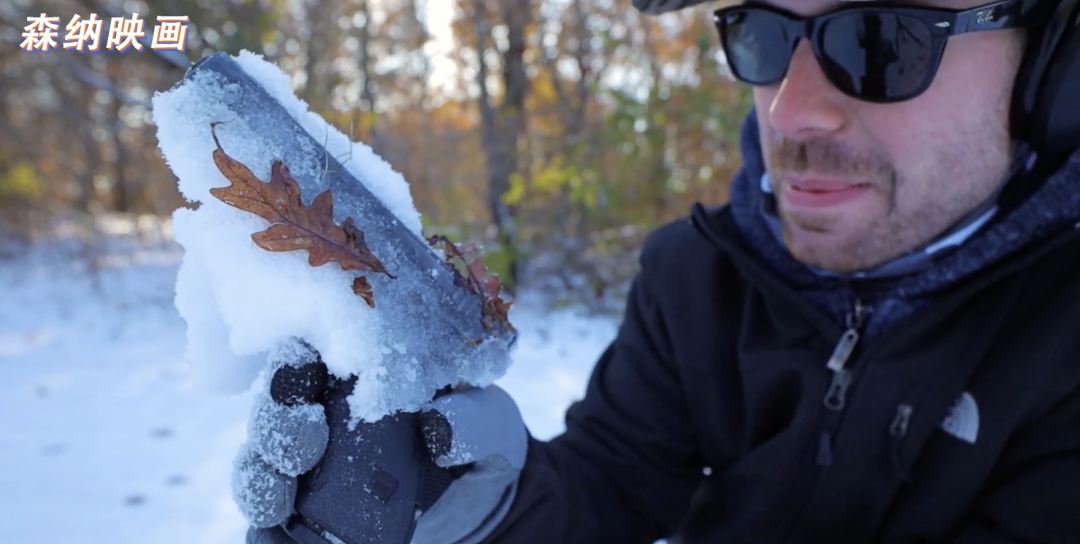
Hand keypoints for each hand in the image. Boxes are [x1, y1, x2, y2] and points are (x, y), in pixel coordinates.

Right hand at [232, 340, 526, 543]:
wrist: (478, 495)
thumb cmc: (479, 435)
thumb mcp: (490, 421)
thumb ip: (472, 417)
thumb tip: (436, 429)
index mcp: (356, 364)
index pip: (308, 349)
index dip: (295, 361)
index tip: (309, 380)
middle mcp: (319, 406)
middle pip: (272, 404)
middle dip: (276, 422)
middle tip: (305, 447)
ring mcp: (306, 460)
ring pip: (257, 459)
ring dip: (259, 475)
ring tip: (278, 501)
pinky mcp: (305, 508)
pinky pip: (267, 511)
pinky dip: (263, 521)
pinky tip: (274, 529)